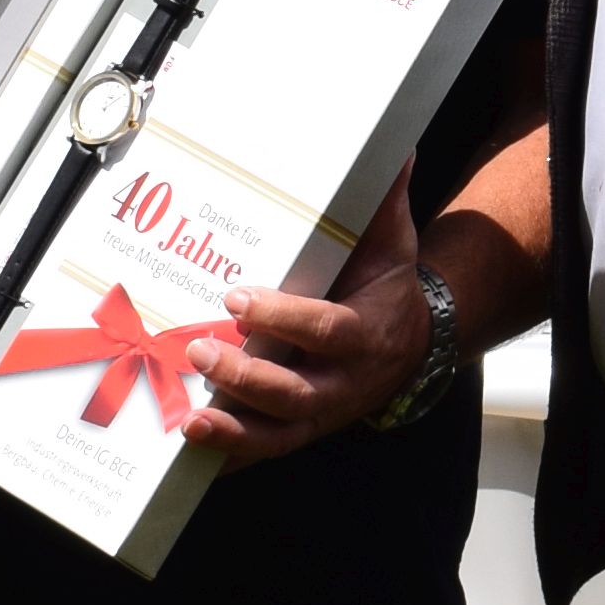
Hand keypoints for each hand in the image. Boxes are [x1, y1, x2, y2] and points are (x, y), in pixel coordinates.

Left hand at [186, 182, 438, 469]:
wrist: (415, 345)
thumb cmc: (387, 287)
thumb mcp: (393, 243)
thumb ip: (384, 200)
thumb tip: (394, 147)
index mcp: (366, 335)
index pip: (326, 330)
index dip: (284, 318)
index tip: (239, 296)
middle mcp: (345, 384)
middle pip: (296, 393)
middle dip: (247, 377)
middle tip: (199, 348)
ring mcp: (321, 415)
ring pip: (278, 434)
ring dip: (233, 429)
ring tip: (189, 418)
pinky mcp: (299, 432)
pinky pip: (262, 451)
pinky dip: (227, 456)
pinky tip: (189, 451)